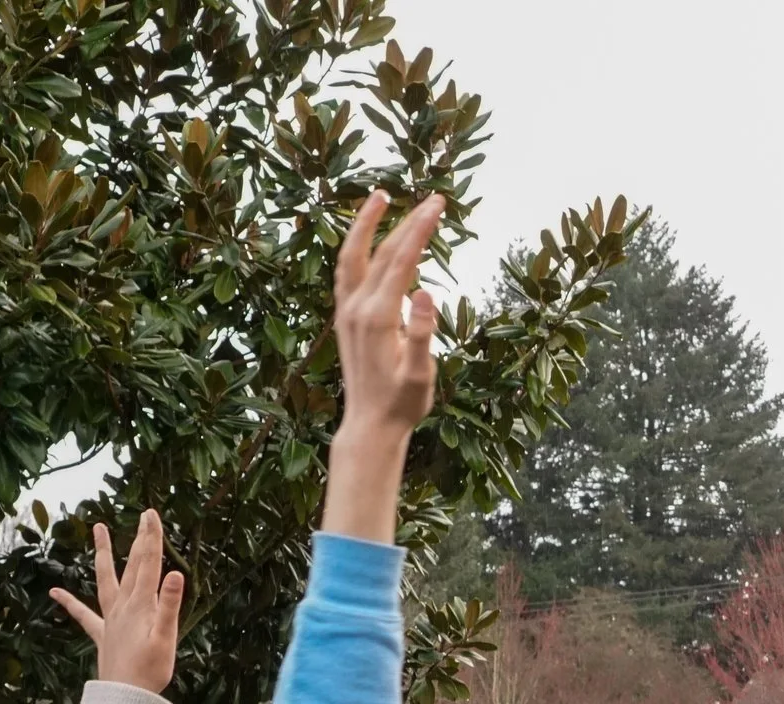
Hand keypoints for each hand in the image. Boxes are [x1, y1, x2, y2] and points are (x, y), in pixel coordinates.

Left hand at [50, 511, 184, 694]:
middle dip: (139, 540)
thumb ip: (169, 605)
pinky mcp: (103, 633)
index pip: (149, 564)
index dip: (152, 538)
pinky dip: (69, 603)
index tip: (152, 515)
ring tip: (97, 529)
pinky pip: (83, 615)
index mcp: (141, 605)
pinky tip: (55, 592)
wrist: (125, 696)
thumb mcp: (166, 638)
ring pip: (106, 579)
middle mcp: (123, 607)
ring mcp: (110, 619)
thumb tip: (175, 574)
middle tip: (144, 516)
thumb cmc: (150, 671)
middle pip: (132, 566)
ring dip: (104, 554)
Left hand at [323, 190, 444, 543]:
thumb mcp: (420, 375)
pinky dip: (356, 248)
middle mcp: (357, 307)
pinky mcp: (345, 318)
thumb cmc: (402, 404)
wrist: (370, 425)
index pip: (402, 260)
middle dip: (407, 222)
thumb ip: (423, 333)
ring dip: (366, 224)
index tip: (438, 205)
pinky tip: (367, 241)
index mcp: (379, 316)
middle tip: (432, 199)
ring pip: (355, 255)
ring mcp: (347, 311)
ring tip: (380, 197)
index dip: (420, 229)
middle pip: (382, 251)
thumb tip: (426, 292)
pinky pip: (347, 272)